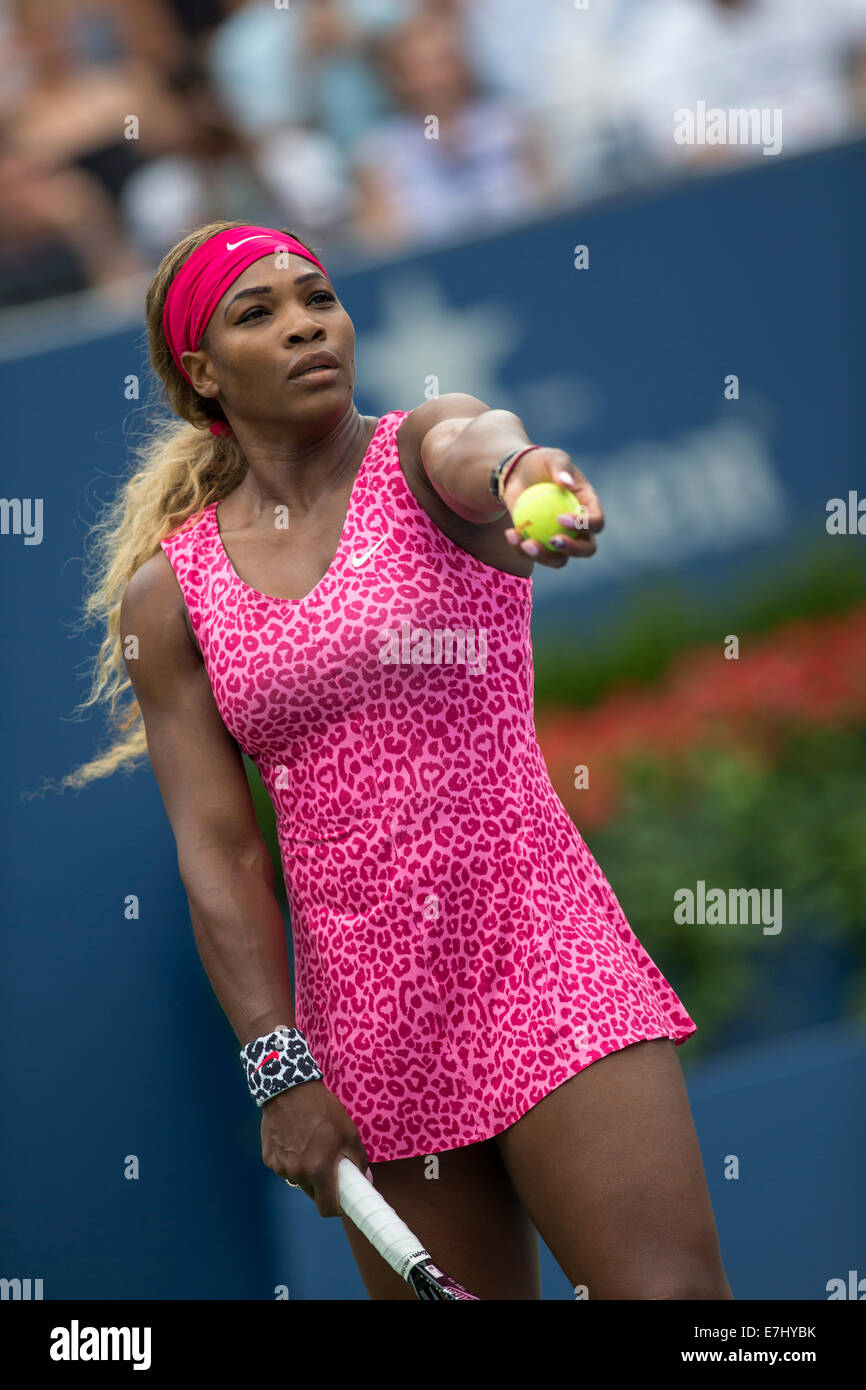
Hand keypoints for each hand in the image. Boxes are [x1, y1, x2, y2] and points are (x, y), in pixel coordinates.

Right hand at [260, 1080, 370, 1216]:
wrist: (289, 1088)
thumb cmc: (322, 1109)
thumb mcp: (348, 1132)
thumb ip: (358, 1160)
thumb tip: (364, 1179)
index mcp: (319, 1170)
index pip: (327, 1208)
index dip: (337, 1208)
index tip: (343, 1201)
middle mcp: (297, 1173)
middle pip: (313, 1194)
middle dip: (323, 1186)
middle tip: (330, 1166)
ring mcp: (280, 1166)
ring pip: (298, 1179)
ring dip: (306, 1171)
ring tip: (312, 1145)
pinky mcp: (269, 1157)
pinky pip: (284, 1167)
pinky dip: (291, 1160)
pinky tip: (296, 1139)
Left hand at [502, 446, 603, 567]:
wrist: (517, 474)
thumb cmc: (540, 463)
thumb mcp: (551, 458)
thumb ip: (560, 468)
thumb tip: (566, 483)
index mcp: (588, 506)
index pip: (596, 522)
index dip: (584, 526)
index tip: (560, 518)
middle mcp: (579, 528)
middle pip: (586, 549)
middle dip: (572, 550)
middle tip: (552, 540)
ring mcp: (560, 539)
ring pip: (559, 560)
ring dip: (543, 557)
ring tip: (525, 544)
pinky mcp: (539, 545)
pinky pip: (533, 555)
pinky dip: (520, 549)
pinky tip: (510, 535)